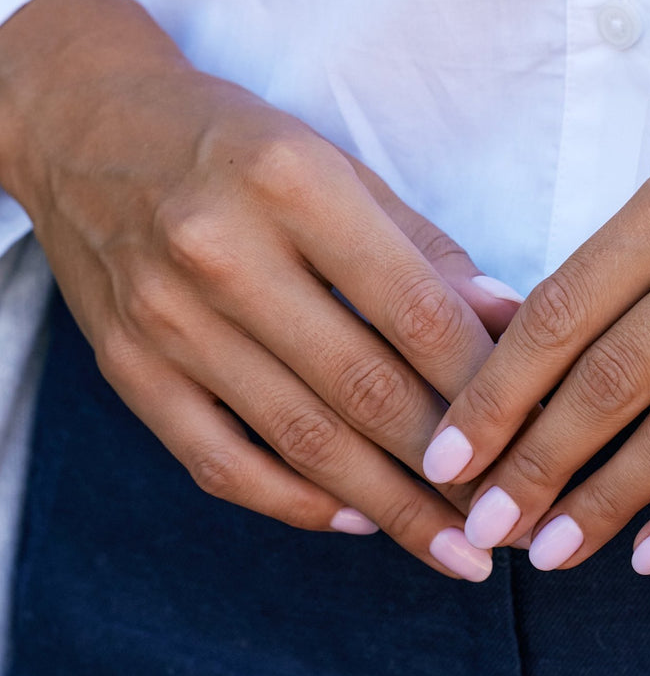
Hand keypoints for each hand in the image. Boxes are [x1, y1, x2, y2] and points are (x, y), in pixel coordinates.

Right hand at [0, 0, 522, 580]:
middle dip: (449, 470)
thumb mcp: (338, 165)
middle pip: (364, 388)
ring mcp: (166, 320)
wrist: (87, 127)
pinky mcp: (127, 368)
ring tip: (453, 548)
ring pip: (301, 439)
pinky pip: (220, 463)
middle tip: (508, 519)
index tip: (536, 435)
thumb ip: (424, 247)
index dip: (485, 386)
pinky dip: (295, 503)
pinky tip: (356, 522)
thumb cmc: (237, 143)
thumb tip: (506, 319)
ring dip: (390, 509)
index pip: (414, 310)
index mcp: (292, 185)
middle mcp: (222, 253)